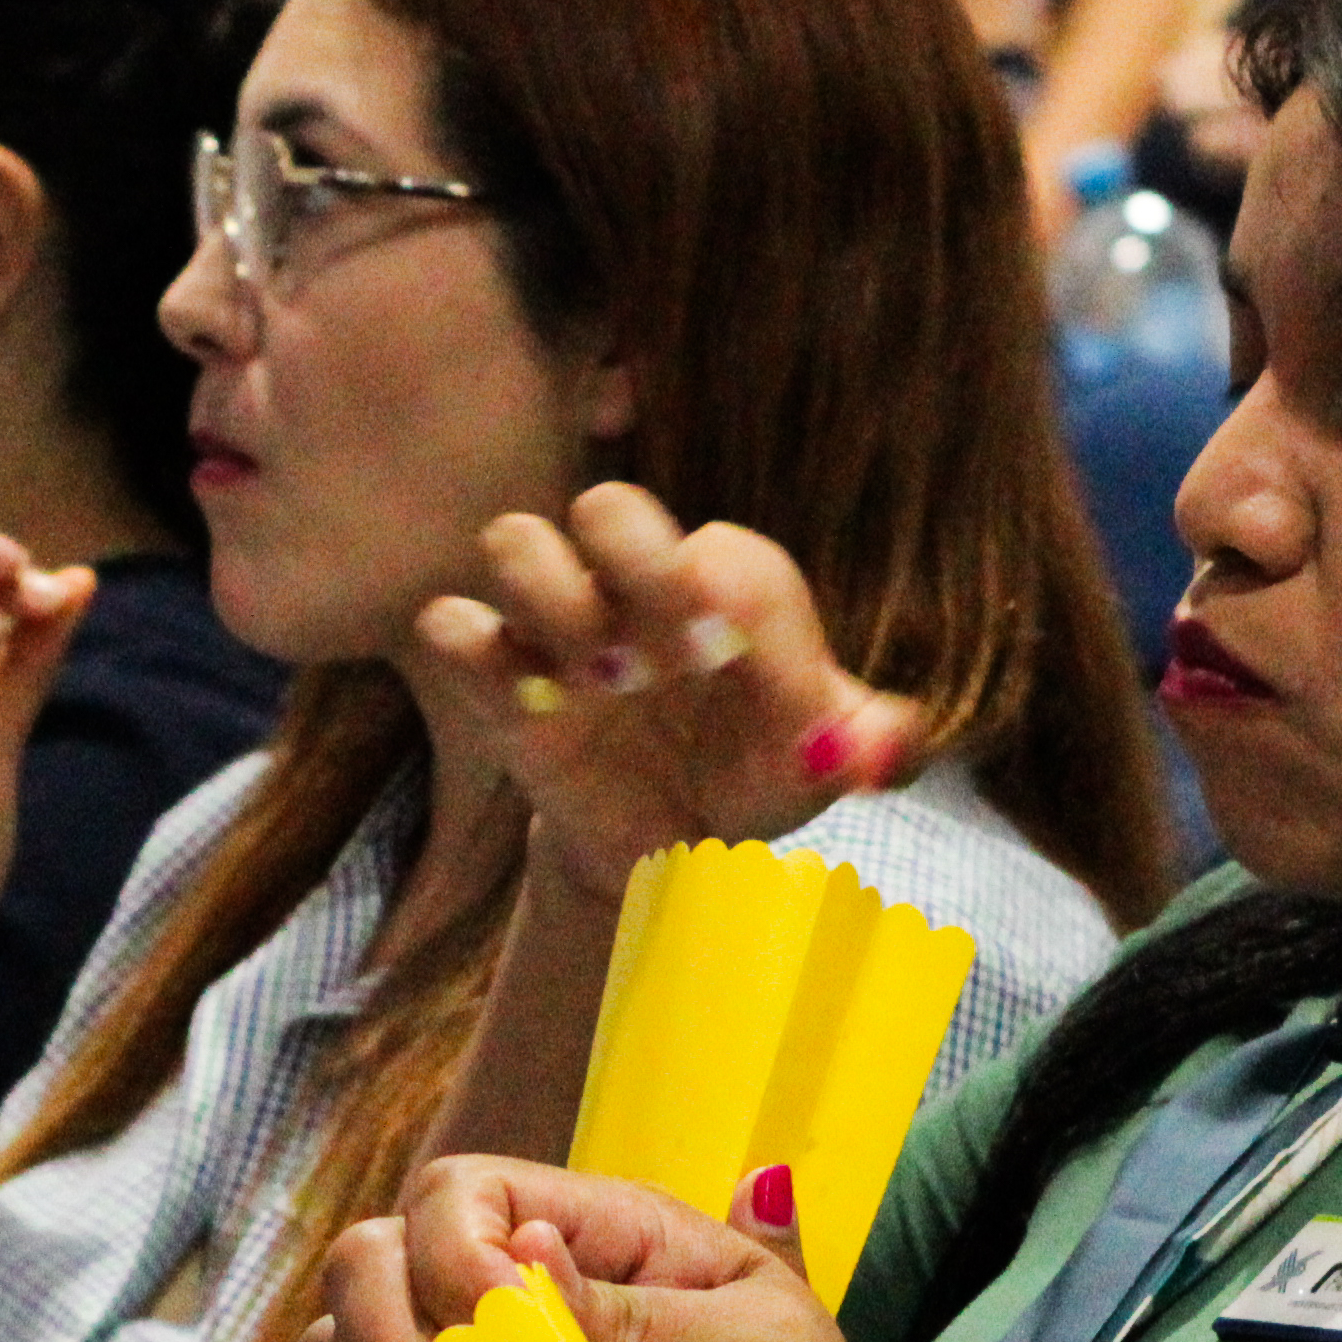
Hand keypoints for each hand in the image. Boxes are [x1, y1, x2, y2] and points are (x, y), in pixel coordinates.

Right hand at [412, 486, 928, 918]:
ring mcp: (561, 626)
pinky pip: (451, 627)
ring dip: (547, 597)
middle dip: (630, 557)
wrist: (677, 834)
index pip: (732, 560)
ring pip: (517, 542)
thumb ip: (870, 745)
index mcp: (727, 585)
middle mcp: (639, 584)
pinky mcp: (497, 681)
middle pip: (610, 508)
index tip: (734, 658)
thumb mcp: (820, 760)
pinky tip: (520, 701)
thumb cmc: (757, 768)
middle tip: (654, 655)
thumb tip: (890, 752)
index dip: (736, 605)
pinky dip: (469, 646)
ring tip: (588, 676)